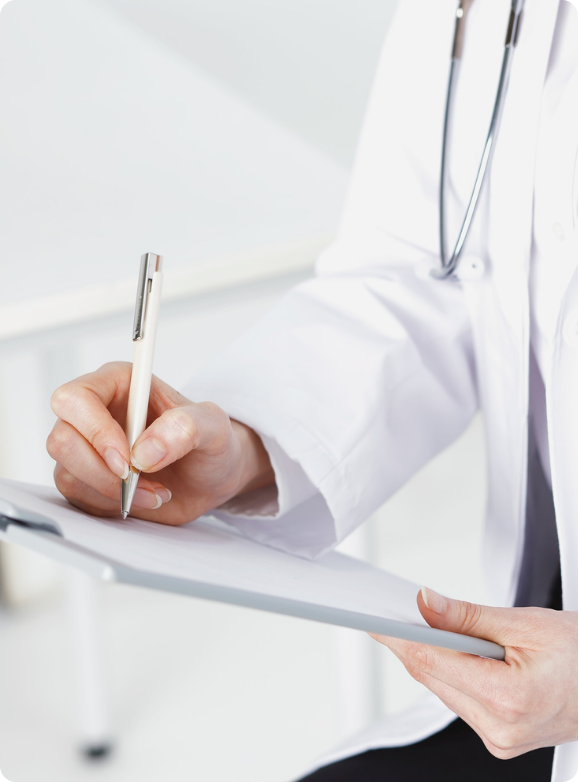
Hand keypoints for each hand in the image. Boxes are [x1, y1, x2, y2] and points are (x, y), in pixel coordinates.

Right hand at [47, 362, 274, 522]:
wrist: (213, 477)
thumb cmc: (210, 442)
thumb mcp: (214, 426)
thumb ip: (186, 427)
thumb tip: (145, 450)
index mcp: (119, 384)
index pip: (76, 398)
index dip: (95, 431)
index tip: (127, 460)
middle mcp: (96, 412)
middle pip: (61, 439)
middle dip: (101, 470)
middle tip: (138, 480)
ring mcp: (88, 447)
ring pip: (66, 472)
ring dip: (112, 492)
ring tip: (154, 491)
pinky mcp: (88, 479)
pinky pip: (78, 497)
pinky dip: (111, 505)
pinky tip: (142, 499)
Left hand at [370, 587, 577, 758]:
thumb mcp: (525, 623)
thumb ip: (468, 616)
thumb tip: (426, 604)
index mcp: (509, 699)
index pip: (431, 662)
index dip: (398, 637)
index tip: (375, 620)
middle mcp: (501, 728)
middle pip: (432, 677)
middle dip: (412, 642)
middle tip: (396, 613)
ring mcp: (500, 739)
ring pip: (442, 690)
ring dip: (434, 658)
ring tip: (435, 628)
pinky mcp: (500, 740)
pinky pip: (460, 702)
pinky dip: (453, 675)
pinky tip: (457, 654)